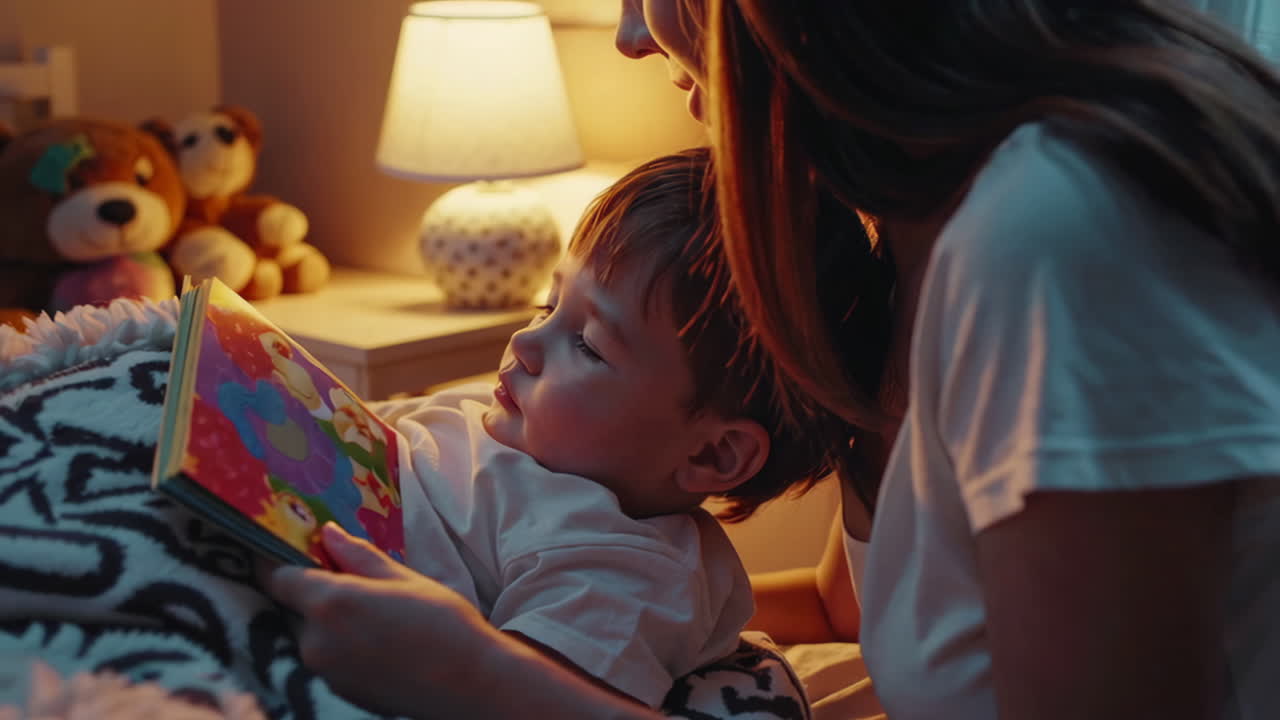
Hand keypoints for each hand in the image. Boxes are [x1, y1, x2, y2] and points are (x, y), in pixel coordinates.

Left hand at [260, 523, 493, 717]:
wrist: (470, 684)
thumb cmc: (443, 622)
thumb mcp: (403, 578)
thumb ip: (357, 556)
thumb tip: (327, 533)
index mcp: (330, 603)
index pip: (278, 577)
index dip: (280, 562)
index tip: (294, 552)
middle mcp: (316, 640)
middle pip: (294, 608)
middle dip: (313, 594)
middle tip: (353, 586)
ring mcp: (324, 671)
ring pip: (312, 634)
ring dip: (329, 622)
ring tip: (375, 617)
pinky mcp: (338, 691)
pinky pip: (328, 658)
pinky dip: (342, 646)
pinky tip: (379, 642)